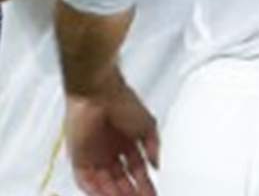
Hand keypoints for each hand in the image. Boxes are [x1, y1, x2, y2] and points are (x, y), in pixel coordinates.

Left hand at [65, 80, 158, 195]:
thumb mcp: (148, 124)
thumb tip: (157, 164)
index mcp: (127, 144)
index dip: (144, 184)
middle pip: (122, 180)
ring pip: (105, 183)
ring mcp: (95, 156)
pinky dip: (96, 191)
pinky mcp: (79, 159)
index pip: (137, 171)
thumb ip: (154, 146)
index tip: (152, 193)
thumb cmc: (122, 102)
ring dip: (116, 194)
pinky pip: (86, 181)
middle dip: (131, 192)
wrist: (99, 94)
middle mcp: (111, 152)